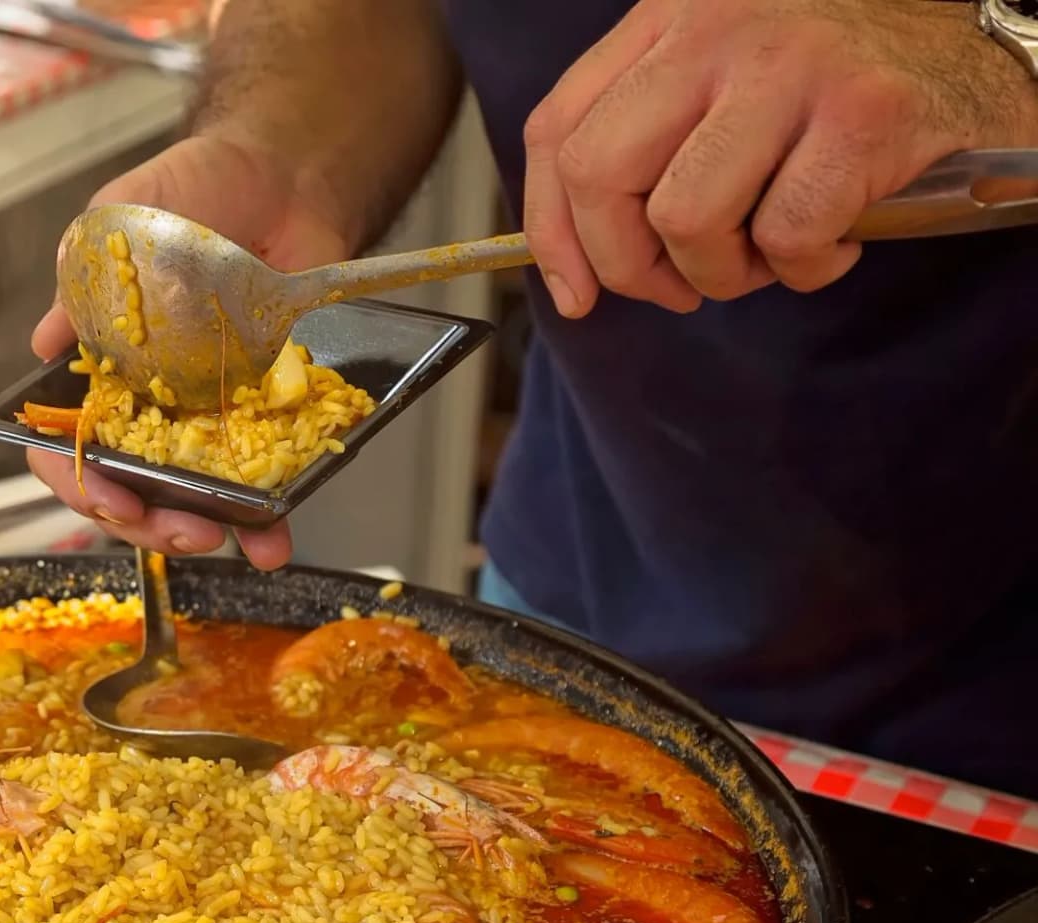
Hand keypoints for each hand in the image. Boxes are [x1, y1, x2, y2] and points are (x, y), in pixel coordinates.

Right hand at [27, 134, 350, 569]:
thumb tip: (43, 345)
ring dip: (208, 532)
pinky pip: (262, 480)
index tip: (110, 495)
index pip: (67, 447)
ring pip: (193, 498)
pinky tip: (277, 535)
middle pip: (129, 489)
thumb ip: (80, 283)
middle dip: (149, 522)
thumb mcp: (117, 219)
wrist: (283, 173)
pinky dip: (269, 516)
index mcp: (100, 371)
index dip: (79, 483)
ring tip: (233, 540)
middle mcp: (147, 406)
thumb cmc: (190, 191)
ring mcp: (206, 417)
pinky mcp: (266, 416)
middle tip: (183, 527)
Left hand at [522, 0, 1037, 315]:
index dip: (551, 229)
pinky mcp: (862, 112)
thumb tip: (576, 271)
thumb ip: (645, 145)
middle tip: (676, 286)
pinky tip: (836, 240)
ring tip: (766, 256)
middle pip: (600, 175)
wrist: (976, 54)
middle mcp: (718, 29)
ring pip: (684, 216)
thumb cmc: (834, 87)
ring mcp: (790, 66)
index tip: (576, 291)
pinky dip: (805, 266)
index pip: (558, 130)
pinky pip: (786, 234)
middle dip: (626, 263)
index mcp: (669, 19)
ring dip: (721, 272)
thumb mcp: (720, 84)